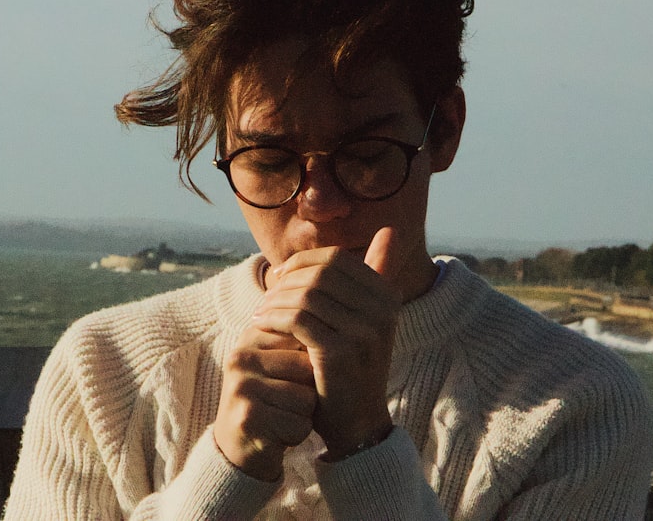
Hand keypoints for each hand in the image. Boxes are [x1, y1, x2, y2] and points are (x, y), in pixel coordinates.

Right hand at [213, 328, 316, 480]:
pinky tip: (277, 435)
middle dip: (309, 391)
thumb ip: (296, 343)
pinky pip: (299, 424)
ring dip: (304, 415)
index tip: (291, 379)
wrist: (236, 449)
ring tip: (281, 418)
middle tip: (285, 403)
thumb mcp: (277, 366)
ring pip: (307, 398)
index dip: (309, 366)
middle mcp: (240, 359)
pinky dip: (297, 435)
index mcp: (249, 339)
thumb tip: (330, 323)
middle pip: (307, 369)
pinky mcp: (248, 418)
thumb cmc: (268, 401)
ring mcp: (242, 388)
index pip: (303, 340)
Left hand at [253, 227, 404, 458]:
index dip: (302, 263)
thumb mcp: (367, 318)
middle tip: (267, 294)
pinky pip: (297, 319)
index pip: (336, 259)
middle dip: (287, 280)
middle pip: (320, 273)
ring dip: (275, 300)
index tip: (281, 278)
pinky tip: (260, 325)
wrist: (357, 422)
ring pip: (306, 295)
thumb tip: (391, 230)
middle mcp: (382, 310)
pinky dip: (273, 318)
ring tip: (261, 312)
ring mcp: (363, 331)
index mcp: (388, 296)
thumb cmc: (352, 366)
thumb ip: (376, 275)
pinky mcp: (340, 352)